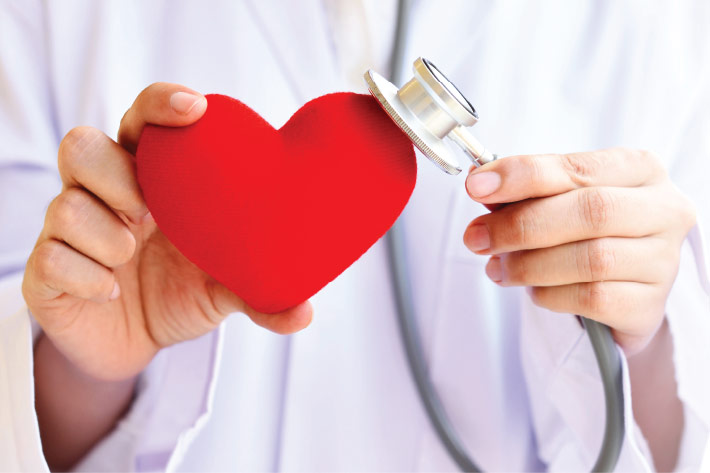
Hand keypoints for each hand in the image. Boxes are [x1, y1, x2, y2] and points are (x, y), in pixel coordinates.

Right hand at [23, 83, 312, 381]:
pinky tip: (112, 291)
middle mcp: (105, 196)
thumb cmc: (180, 294)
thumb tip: (305, 313)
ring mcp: (69, 232)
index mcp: (149, 181)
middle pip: (82, 145)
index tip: (194, 109)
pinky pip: (50, 258)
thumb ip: (261, 293)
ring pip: (64, 203)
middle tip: (146, 209)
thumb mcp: (225, 291)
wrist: (137, 345)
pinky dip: (87, 276)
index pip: (141, 121)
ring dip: (104, 235)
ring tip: (131, 257)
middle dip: (115, 173)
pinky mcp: (46, 272)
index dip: (160, 105)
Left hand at [463, 148, 695, 353]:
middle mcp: (664, 210)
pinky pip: (592, 298)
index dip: (523, 175)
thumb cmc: (586, 234)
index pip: (578, 167)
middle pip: (590, 212)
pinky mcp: (650, 305)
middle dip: (521, 225)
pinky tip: (533, 291)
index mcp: (640, 169)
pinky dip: (550, 294)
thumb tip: (480, 184)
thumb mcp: (560, 202)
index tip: (477, 186)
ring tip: (498, 269)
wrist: (622, 291)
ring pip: (591, 260)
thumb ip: (527, 193)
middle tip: (477, 238)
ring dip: (529, 265)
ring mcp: (664, 260)